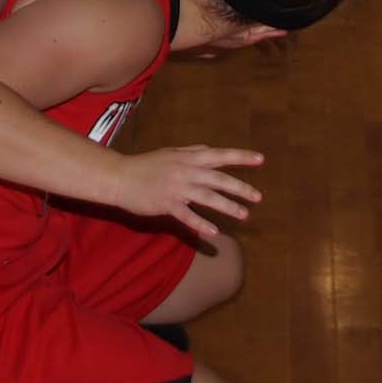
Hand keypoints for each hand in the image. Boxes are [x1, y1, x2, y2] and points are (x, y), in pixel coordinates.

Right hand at [116, 145, 263, 238]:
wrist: (121, 177)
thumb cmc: (146, 164)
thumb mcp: (171, 153)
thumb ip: (191, 152)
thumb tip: (209, 150)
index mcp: (188, 158)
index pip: (220, 155)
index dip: (241, 157)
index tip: (260, 159)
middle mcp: (186, 171)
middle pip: (218, 179)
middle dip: (240, 187)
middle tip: (258, 197)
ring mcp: (177, 188)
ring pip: (208, 197)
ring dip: (227, 206)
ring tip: (244, 214)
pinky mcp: (167, 204)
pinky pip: (188, 216)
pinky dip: (201, 225)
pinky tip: (214, 232)